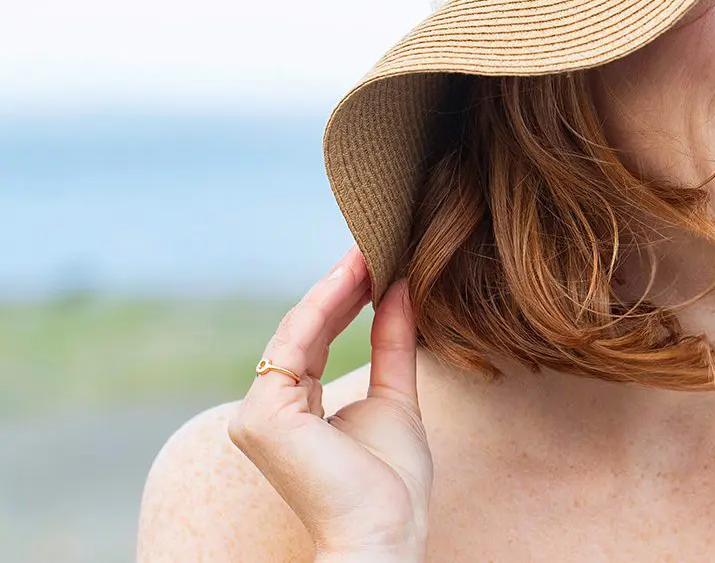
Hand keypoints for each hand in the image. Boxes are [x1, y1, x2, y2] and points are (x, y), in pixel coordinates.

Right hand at [228, 245, 432, 559]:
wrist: (385, 533)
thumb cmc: (390, 485)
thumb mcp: (396, 398)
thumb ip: (393, 345)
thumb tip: (399, 288)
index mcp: (291, 411)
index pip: (316, 340)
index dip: (345, 298)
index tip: (377, 259)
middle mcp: (266, 409)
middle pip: (304, 330)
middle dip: (342, 284)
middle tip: (377, 240)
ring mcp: (257, 413)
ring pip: (298, 330)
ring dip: (336, 286)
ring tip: (371, 248)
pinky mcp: (263, 416)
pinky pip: (296, 344)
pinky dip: (326, 305)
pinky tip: (356, 275)